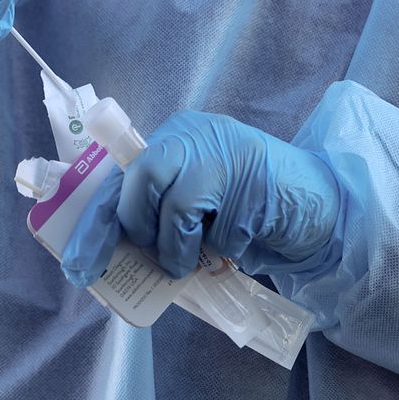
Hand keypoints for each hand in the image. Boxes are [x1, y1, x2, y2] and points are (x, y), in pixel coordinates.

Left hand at [61, 110, 341, 285]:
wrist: (319, 198)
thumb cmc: (246, 202)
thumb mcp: (196, 195)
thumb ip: (158, 210)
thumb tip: (110, 252)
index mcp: (177, 136)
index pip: (123, 172)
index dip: (96, 218)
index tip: (79, 263)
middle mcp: (199, 136)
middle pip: (145, 174)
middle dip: (136, 225)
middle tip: (147, 253)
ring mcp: (230, 155)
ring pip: (179, 206)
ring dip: (178, 247)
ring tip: (188, 263)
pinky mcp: (257, 183)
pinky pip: (221, 231)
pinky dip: (223, 249)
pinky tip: (237, 241)